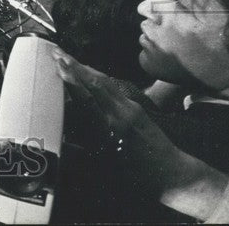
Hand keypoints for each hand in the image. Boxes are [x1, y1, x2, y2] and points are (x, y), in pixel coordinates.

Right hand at [51, 48, 188, 193]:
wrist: (172, 174)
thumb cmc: (138, 177)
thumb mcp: (106, 167)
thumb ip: (83, 148)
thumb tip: (61, 137)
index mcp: (112, 129)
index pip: (88, 98)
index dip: (72, 80)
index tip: (58, 66)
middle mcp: (122, 113)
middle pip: (95, 83)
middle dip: (74, 65)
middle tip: (56, 52)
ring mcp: (131, 108)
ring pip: (104, 81)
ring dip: (85, 67)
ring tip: (66, 57)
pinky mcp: (136, 107)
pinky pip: (113, 87)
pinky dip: (97, 76)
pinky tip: (88, 72)